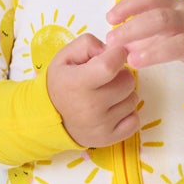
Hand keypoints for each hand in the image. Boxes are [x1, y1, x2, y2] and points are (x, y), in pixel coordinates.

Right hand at [45, 33, 141, 148]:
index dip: (117, 55)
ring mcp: (101, 125)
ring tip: (107, 94)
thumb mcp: (65, 56)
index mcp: (78, 83)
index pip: (111, 65)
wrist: (49, 117)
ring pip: (133, 99)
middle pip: (128, 81)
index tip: (115, 55)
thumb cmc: (61, 83)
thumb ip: (89, 44)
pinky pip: (135, 120)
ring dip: (124, 94)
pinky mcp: (109, 138)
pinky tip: (113, 110)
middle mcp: (90, 107)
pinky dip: (127, 113)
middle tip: (108, 78)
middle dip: (121, 75)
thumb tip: (112, 50)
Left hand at [104, 0, 183, 85]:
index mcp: (176, 8)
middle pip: (161, 19)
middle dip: (134, 29)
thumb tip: (114, 41)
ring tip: (135, 61)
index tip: (110, 19)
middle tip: (112, 43)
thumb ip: (142, 32)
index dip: (129, 5)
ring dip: (157, 51)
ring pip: (182, 43)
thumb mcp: (169, 25)